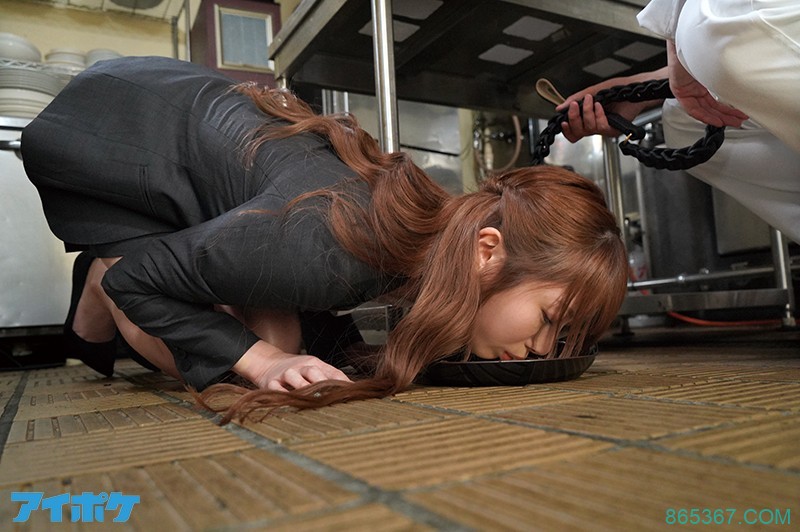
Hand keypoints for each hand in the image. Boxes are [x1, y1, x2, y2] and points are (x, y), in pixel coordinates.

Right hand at [233, 341, 351, 390]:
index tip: (352, 394)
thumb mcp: (315, 368)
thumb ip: (331, 378)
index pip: (332, 372)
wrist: (268, 362)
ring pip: (295, 378)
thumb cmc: (297, 369)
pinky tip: (291, 402)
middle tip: (333, 397)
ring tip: (313, 400)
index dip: (342, 383)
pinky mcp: (271, 383)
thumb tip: (352, 389)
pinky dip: (283, 395)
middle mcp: (301, 367)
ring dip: (304, 388)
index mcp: (314, 363)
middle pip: (314, 372)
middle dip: (324, 384)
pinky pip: (277, 389)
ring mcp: (286, 374)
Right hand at [555, 69, 665, 142]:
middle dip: (574, 118)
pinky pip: (601, 127)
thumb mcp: (591, 91)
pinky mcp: (613, 130)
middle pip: (577, 133)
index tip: (563, 120)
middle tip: (575, 105)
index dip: (566, 129)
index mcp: (587, 118)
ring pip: (588, 129)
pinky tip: (601, 106)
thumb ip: (575, 99)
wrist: (633, 89)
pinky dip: (599, 115)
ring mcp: (603, 129)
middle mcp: (594, 125)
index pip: (573, 131)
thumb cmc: (615, 89)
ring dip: (588, 113)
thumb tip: (560, 108)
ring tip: (591, 100)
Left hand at [666, 41, 747, 127]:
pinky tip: (715, 120)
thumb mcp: (717, 66)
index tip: (737, 114)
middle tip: (737, 121)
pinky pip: (692, 108)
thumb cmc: (701, 48)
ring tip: (731, 122)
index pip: (713, 100)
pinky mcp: (679, 91)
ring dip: (718, 117)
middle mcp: (693, 86)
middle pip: (709, 106)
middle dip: (725, 115)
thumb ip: (724, 78)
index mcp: (701, 80)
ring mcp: (686, 89)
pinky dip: (704, 115)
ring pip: (703, 109)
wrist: (686, 41)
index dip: (725, 109)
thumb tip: (741, 83)